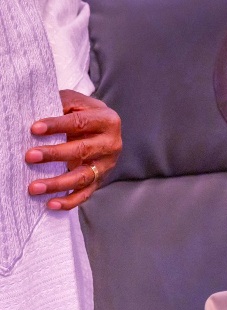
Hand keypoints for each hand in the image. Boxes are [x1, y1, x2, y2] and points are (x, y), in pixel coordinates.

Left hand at [25, 89, 121, 209]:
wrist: (101, 129)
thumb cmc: (83, 114)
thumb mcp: (75, 103)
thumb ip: (61, 105)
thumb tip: (36, 112)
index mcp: (108, 120)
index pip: (80, 123)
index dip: (57, 126)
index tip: (34, 129)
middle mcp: (111, 144)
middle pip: (82, 150)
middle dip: (54, 154)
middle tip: (29, 156)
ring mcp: (107, 165)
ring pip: (83, 176)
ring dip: (57, 183)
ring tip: (34, 187)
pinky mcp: (100, 180)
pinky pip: (85, 194)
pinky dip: (69, 201)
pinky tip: (51, 204)